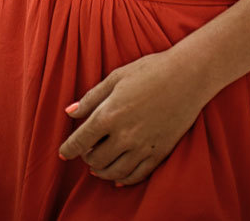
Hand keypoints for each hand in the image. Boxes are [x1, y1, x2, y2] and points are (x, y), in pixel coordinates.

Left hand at [58, 51, 202, 186]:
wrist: (187, 76)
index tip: (63, 153)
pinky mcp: (159, 153)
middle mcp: (124, 135)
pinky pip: (136, 175)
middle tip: (86, 151)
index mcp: (110, 114)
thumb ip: (91, 97)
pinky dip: (123, 179)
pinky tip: (118, 176)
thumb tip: (70, 112)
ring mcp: (142, 147)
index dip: (68, 149)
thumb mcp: (116, 77)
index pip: (81, 141)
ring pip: (114, 172)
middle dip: (86, 157)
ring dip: (102, 171)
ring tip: (98, 166)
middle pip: (95, 160)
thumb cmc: (150, 70)